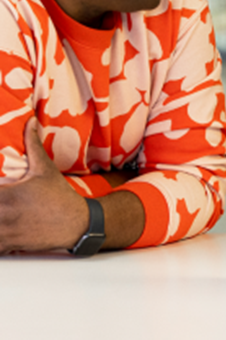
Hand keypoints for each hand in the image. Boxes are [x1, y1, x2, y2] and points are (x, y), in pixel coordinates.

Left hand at [0, 117, 89, 252]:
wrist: (75, 224)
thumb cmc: (59, 195)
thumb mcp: (45, 169)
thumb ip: (33, 145)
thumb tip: (30, 122)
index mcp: (6, 196)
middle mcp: (2, 216)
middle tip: (1, 197)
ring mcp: (3, 234)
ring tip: (1, 211)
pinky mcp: (6, 246)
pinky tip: (2, 226)